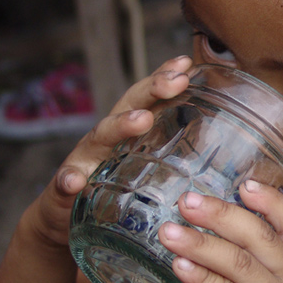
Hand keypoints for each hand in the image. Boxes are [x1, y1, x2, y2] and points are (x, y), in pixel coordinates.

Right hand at [27, 56, 192, 247]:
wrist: (66, 219)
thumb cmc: (115, 190)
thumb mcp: (146, 169)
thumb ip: (173, 153)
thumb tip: (218, 147)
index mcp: (130, 131)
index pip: (150, 98)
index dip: (165, 78)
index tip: (187, 63)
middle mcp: (108, 138)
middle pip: (129, 105)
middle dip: (153, 89)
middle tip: (178, 81)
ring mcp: (85, 160)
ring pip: (101, 136)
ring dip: (121, 125)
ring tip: (142, 119)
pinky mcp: (65, 191)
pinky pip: (66, 183)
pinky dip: (69, 180)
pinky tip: (74, 181)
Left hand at [159, 180, 282, 282]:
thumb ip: (253, 263)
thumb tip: (210, 232)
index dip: (272, 201)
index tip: (246, 184)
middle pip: (260, 236)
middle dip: (221, 214)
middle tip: (187, 202)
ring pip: (239, 263)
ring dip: (200, 243)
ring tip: (169, 232)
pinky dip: (202, 278)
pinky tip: (180, 267)